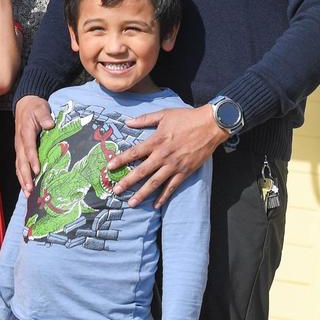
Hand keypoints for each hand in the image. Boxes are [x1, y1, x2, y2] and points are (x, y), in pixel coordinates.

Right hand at [14, 97, 54, 194]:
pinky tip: (26, 187)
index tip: (37, 170)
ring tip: (28, 193)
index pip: (29, 147)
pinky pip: (19, 165)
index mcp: (26, 132)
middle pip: (21, 161)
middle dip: (26, 176)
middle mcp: (20, 142)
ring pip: (19, 166)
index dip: (32, 159)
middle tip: (30, 189)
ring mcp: (18, 148)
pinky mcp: (20, 151)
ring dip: (22, 180)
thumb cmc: (35, 107)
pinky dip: (21, 177)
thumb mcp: (41, 108)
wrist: (24, 104)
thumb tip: (50, 125)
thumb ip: (44, 116)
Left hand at [112, 105, 227, 207]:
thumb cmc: (187, 117)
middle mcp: (163, 155)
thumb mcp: (164, 114)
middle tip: (116, 191)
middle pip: (142, 171)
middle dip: (127, 182)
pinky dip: (164, 197)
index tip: (109, 168)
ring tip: (131, 203)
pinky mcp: (185, 172)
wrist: (210, 125)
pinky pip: (172, 187)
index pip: (134, 153)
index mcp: (156, 140)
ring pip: (155, 183)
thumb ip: (145, 119)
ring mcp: (174, 165)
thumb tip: (128, 122)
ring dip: (142, 194)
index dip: (121, 160)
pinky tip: (156, 205)